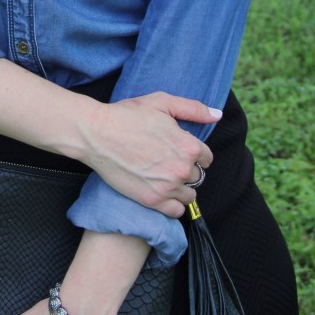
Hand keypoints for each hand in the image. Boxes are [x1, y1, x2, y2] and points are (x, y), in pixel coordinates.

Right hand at [80, 92, 219, 216]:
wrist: (97, 134)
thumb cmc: (127, 115)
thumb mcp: (161, 102)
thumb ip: (193, 108)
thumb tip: (217, 115)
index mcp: (188, 145)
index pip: (207, 158)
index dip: (193, 152)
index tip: (179, 150)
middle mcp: (182, 168)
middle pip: (197, 176)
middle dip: (186, 169)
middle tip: (166, 161)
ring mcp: (168, 187)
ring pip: (189, 195)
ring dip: (180, 188)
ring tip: (163, 177)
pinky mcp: (152, 200)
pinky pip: (176, 211)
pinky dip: (172, 205)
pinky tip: (161, 192)